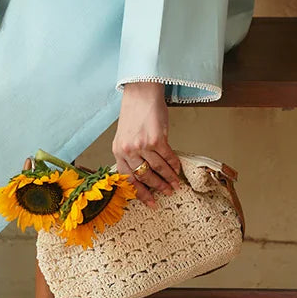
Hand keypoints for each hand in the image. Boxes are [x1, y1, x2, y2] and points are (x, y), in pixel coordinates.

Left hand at [112, 81, 181, 209]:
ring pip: (158, 169)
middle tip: (167, 193)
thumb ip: (131, 154)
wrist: (140, 95)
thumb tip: (144, 174)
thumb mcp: (125, 136)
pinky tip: (178, 169)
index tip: (150, 202)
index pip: (128, 179)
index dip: (140, 193)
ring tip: (175, 184)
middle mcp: (128, 149)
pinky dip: (174, 165)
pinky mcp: (156, 139)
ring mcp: (142, 145)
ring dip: (169, 178)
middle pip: (144, 177)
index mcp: (118, 151)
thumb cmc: (133, 114)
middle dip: (158, 188)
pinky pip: (168, 158)